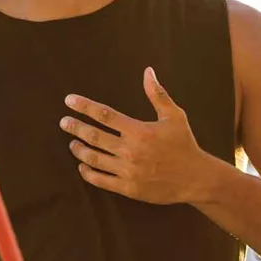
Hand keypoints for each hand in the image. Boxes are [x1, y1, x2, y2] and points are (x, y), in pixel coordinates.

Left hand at [60, 67, 215, 204]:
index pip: (104, 115)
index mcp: (139, 131)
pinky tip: (83, 165)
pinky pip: (100, 180)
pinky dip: (87, 172)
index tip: (69, 101)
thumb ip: (157, 94)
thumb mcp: (175, 116)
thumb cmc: (184, 144)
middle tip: (64, 122)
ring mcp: (128, 171)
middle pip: (93, 136)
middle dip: (75, 127)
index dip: (84, 106)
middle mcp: (130, 150)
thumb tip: (147, 71)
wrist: (196, 178)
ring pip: (93, 159)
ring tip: (72, 143)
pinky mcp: (128, 188)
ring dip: (79, 150)